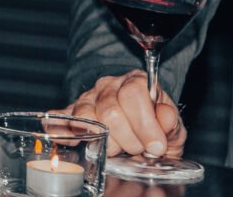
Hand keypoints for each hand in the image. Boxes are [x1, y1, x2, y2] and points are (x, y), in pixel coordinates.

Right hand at [64, 72, 184, 160]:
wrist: (138, 127)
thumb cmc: (155, 128)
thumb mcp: (172, 127)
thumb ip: (171, 122)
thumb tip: (165, 116)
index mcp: (135, 82)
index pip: (132, 94)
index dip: (145, 124)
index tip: (156, 146)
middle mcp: (108, 86)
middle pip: (110, 110)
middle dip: (128, 139)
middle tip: (137, 149)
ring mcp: (87, 98)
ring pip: (86, 117)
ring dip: (104, 141)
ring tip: (116, 149)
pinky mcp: (71, 111)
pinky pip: (60, 116)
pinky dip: (62, 129)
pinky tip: (69, 140)